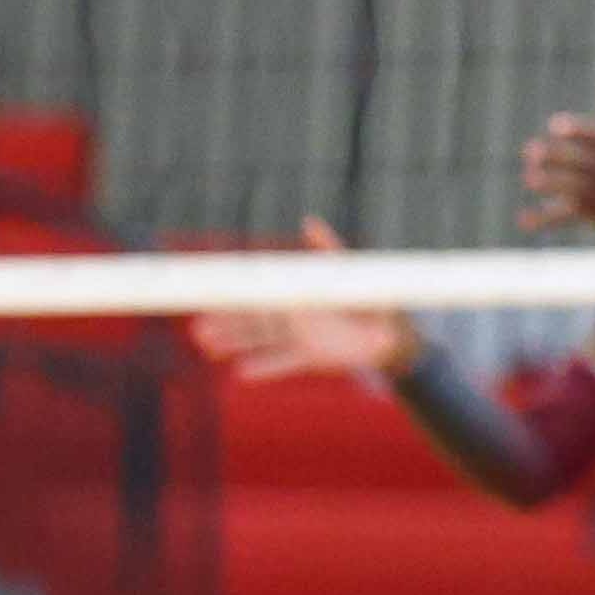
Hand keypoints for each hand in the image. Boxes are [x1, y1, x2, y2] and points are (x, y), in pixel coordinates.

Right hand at [192, 216, 415, 385]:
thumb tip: (309, 221)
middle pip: (255, 321)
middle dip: (228, 326)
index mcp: (300, 292)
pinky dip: (266, 368)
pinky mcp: (312, 356)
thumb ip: (328, 249)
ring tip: (209, 349)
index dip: (237, 294)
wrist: (396, 332)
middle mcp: (296, 315)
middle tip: (198, 330)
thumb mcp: (348, 270)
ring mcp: (302, 337)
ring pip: (263, 342)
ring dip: (237, 345)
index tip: (210, 292)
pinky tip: (242, 373)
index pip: (263, 292)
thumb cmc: (371, 295)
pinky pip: (285, 362)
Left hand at [522, 72, 594, 240]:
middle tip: (532, 151)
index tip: (556, 125)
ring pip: (573, 190)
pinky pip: (565, 217)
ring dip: (551, 184)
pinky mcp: (590, 214)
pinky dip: (543, 219)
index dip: (578, 132)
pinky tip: (523, 220)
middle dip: (557, 158)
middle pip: (582, 165)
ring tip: (530, 178)